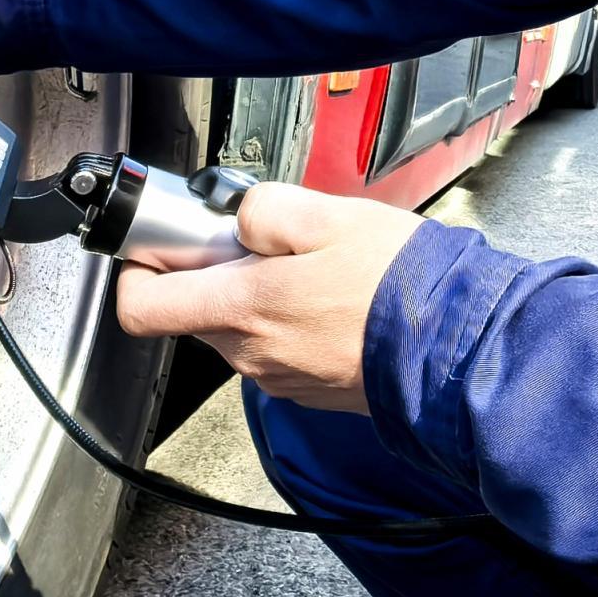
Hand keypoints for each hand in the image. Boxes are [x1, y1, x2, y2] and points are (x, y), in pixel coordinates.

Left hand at [111, 182, 422, 414]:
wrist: (459, 348)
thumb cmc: (400, 285)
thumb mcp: (328, 216)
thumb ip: (263, 208)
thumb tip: (236, 216)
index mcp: (244, 310)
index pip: (141, 308)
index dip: (138, 269)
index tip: (160, 243)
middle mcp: (251, 354)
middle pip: (195, 311)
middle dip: (215, 271)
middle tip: (261, 241)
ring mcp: (278, 377)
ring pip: (238, 327)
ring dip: (256, 294)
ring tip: (310, 266)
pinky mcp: (306, 388)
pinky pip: (274, 346)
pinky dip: (287, 319)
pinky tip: (329, 297)